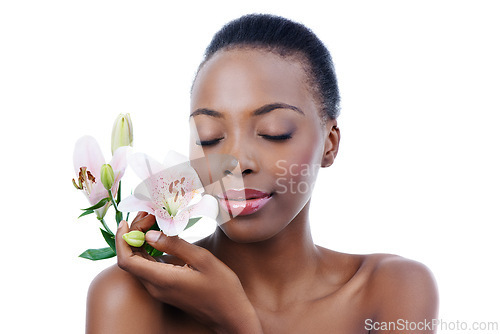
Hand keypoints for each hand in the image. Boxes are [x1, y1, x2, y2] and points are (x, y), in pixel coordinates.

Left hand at [116, 212, 262, 333]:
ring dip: (139, 241)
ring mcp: (159, 289)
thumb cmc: (221, 288)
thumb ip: (175, 245)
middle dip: (132, 234)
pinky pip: (148, 268)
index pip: (126, 260)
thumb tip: (150, 234)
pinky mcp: (165, 288)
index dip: (122, 239)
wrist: (230, 315)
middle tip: (148, 215)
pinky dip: (147, 250)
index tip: (127, 220)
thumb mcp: (203, 260)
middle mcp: (155, 287)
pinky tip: (159, 237)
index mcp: (162, 279)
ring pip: (138, 263)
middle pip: (130, 259)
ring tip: (152, 220)